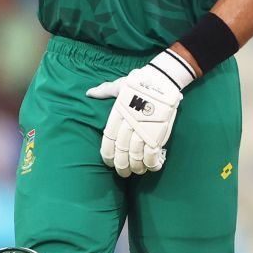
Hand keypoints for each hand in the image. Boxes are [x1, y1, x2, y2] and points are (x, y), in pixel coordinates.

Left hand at [84, 50, 194, 176]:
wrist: (163, 79)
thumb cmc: (139, 81)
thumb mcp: (119, 84)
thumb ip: (104, 91)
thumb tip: (89, 93)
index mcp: (118, 114)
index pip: (109, 140)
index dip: (108, 154)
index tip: (108, 162)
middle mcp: (130, 124)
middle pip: (122, 151)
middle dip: (121, 165)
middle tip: (122, 173)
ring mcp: (145, 130)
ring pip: (136, 155)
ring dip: (136, 167)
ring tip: (136, 171)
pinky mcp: (159, 132)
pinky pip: (153, 153)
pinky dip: (152, 164)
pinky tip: (151, 168)